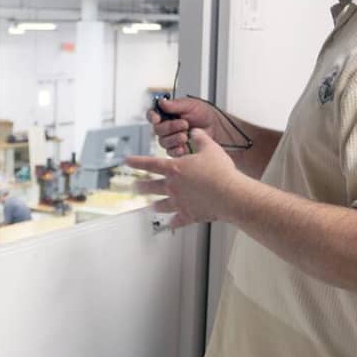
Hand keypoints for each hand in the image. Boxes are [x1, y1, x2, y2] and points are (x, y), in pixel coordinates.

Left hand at [125, 128, 250, 228]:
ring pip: (161, 205)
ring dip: (154, 205)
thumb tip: (195, 132)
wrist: (230, 195)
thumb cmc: (220, 171)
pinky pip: (177, 221)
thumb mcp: (210, 148)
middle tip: (133, 187)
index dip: (136, 162)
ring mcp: (179, 202)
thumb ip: (200, 138)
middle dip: (140, 186)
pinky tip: (169, 224)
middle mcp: (173, 186)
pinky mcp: (189, 215)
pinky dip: (172, 223)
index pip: (150, 164)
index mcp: (175, 169)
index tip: (126, 161)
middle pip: (150, 187)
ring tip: (149, 206)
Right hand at [146, 96, 220, 156]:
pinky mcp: (176, 150)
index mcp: (166, 114)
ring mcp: (170, 139)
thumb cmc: (203, 114)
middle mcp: (166, 127)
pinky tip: (184, 147)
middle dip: (170, 127)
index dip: (152, 117)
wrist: (215, 128)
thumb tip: (162, 102)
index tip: (157, 118)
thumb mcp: (190, 105)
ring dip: (174, 138)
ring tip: (186, 135)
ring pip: (163, 141)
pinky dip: (177, 149)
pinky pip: (170, 152)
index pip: (152, 115)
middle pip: (157, 130)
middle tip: (184, 124)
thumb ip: (175, 105)